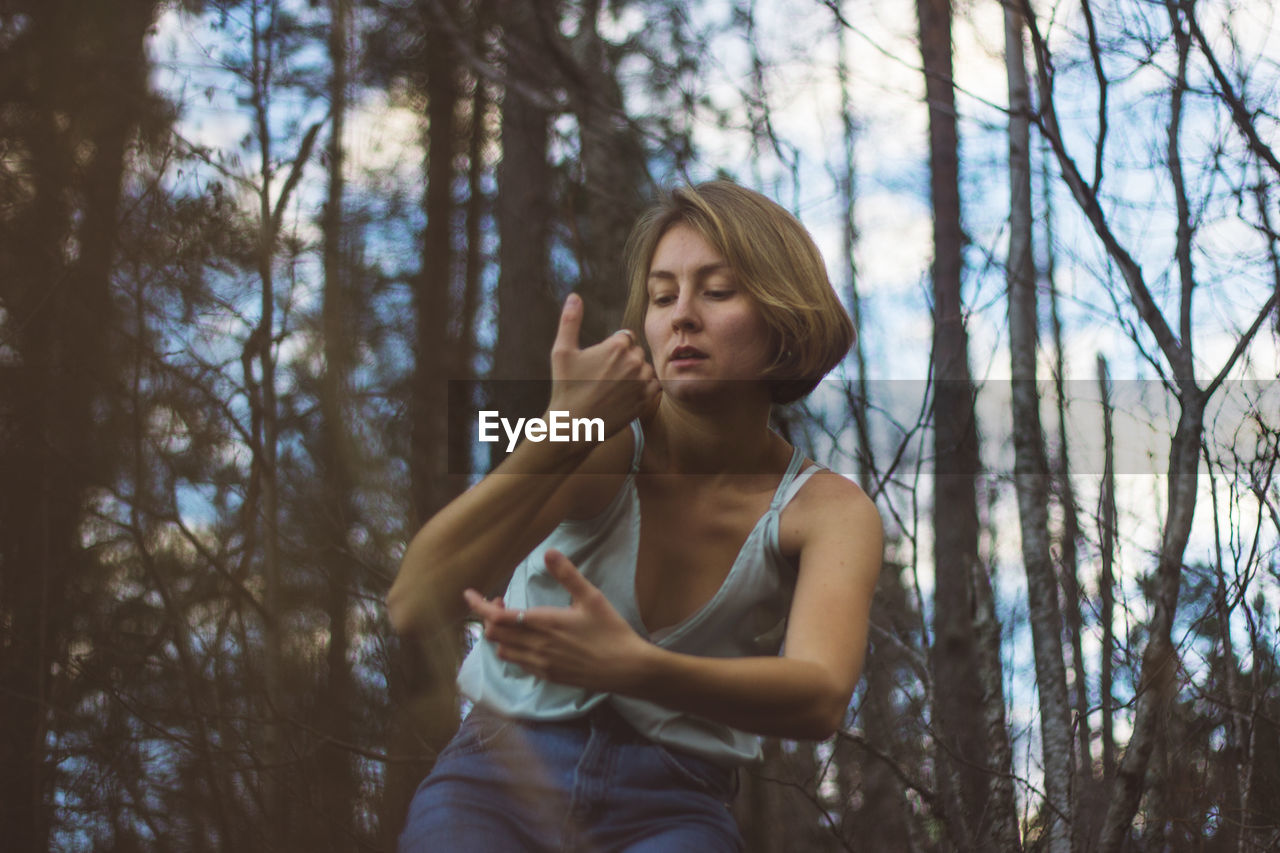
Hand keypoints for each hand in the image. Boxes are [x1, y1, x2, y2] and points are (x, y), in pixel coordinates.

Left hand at [463, 549, 651, 691]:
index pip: (496, 616)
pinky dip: (511, 649)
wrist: (626, 668)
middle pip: (494, 634)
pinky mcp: (547, 676)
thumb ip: (567, 574)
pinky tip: (525, 640)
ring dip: (499, 635)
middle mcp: (535, 646)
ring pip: (502, 650)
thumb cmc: (610, 631)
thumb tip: (548, 552)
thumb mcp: (591, 597)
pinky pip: (518, 663)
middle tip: (499, 601)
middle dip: (489, 616)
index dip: (478, 606)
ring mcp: (540, 664)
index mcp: (543, 623)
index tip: (469, 594)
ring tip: (512, 620)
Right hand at [548, 294, 661, 438]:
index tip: (600, 363)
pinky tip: (626, 395)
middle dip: (624, 360)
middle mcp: (634, 361)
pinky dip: (643, 389)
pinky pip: (653, 386)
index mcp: (617, 346)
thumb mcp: (562, 351)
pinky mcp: (647, 400)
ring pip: (645, 369)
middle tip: (604, 377)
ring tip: (613, 388)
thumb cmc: (566, 387)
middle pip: (636, 352)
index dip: (612, 349)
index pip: (625, 337)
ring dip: (635, 375)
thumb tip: (574, 296)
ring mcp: (642, 382)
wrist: (575, 425)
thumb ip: (570, 320)